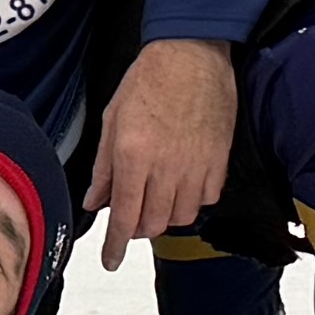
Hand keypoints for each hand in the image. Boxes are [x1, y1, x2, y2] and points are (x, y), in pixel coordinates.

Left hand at [90, 35, 237, 264]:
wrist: (192, 54)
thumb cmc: (149, 79)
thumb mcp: (112, 119)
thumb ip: (104, 167)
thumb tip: (95, 201)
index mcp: (133, 156)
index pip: (124, 217)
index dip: (116, 245)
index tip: (111, 260)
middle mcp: (166, 167)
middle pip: (152, 223)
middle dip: (138, 227)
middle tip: (132, 213)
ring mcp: (196, 166)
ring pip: (181, 217)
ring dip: (165, 215)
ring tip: (157, 196)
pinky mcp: (219, 161)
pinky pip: (206, 199)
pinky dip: (192, 200)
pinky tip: (183, 183)